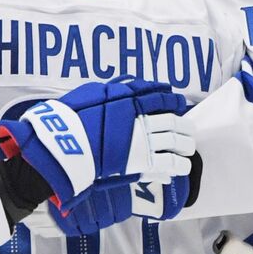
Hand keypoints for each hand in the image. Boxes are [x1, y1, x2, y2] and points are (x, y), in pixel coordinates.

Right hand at [0, 80, 194, 234]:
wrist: (64, 146)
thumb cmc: (72, 118)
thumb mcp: (92, 93)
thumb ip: (113, 90)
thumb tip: (127, 85)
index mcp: (131, 102)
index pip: (160, 97)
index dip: (173, 100)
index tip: (178, 103)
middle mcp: (141, 120)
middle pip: (174, 121)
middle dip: (184, 126)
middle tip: (188, 130)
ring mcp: (143, 141)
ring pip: (176, 142)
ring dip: (185, 145)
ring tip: (188, 149)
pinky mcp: (141, 162)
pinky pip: (168, 164)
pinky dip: (178, 166)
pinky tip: (181, 168)